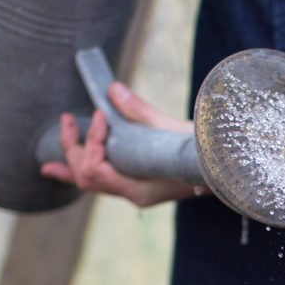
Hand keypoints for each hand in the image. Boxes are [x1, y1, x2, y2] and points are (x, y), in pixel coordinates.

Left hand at [40, 82, 207, 207]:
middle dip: (71, 148)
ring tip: (54, 150)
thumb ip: (139, 113)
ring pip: (91, 182)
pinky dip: (81, 171)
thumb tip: (111, 90)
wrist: (230, 168)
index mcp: (140, 189)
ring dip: (71, 160)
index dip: (93, 141)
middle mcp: (135, 194)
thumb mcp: (173, 130)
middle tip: (67, 120)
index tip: (102, 116)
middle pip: (87, 177)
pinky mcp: (141, 184)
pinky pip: (103, 182)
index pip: (97, 169)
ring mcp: (137, 192)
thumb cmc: (207, 152)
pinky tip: (60, 168)